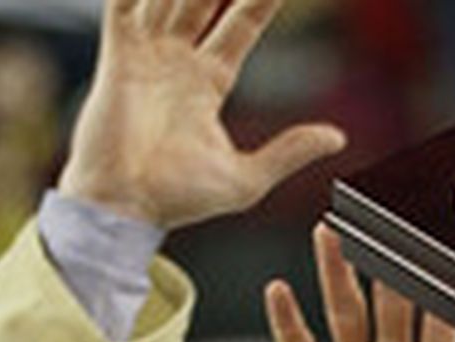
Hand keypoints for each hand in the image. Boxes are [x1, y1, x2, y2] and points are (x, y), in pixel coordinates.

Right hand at [59, 0, 345, 232]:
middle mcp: (177, 60)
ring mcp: (146, 54)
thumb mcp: (247, 177)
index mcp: (208, 81)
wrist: (126, 208)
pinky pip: (124, 5)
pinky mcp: (118, 56)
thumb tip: (337, 138)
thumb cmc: (180, 201)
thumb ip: (289, 151)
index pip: (241, 22)